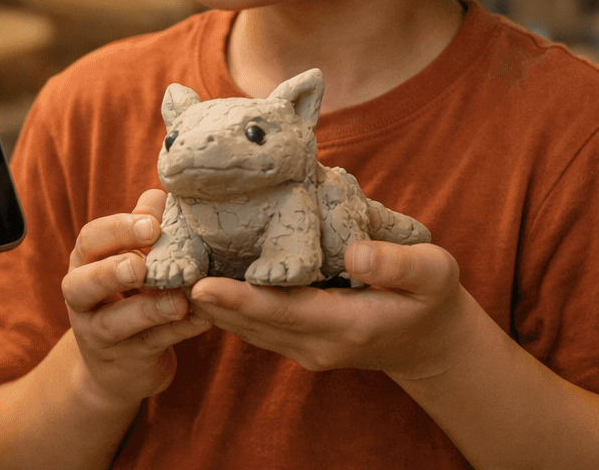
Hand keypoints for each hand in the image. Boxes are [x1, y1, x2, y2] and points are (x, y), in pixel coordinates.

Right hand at [61, 189, 210, 407]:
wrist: (117, 367)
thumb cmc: (127, 297)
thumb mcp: (129, 260)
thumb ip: (140, 230)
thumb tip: (157, 196)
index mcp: (84, 265)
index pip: (89, 241)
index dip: (117, 231)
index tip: (151, 225)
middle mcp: (82, 301)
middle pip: (82, 285)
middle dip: (110, 273)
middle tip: (141, 265)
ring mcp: (100, 336)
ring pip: (115, 323)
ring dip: (148, 310)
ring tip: (179, 301)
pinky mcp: (126, 362)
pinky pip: (152, 345)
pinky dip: (178, 332)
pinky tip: (204, 319)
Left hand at [187, 240, 476, 380]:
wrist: (432, 341)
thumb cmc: (432, 298)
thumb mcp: (434, 274)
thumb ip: (397, 263)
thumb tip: (356, 251)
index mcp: (346, 325)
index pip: (283, 312)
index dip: (240, 300)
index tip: (201, 285)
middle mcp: (316, 343)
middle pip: (251, 322)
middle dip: (207, 299)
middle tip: (164, 270)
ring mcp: (303, 347)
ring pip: (245, 327)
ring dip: (209, 303)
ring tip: (168, 268)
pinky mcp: (295, 340)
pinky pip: (253, 325)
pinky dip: (226, 305)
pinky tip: (197, 276)